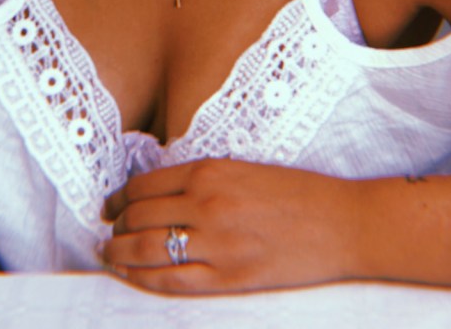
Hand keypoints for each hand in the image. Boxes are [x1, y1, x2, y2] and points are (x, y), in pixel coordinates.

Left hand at [99, 158, 359, 293]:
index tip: (112, 205)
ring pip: (147, 248)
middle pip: (140, 215)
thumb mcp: (247, 169)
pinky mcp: (228, 277)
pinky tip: (131, 274)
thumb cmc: (300, 193)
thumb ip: (206, 178)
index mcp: (212, 170)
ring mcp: (216, 242)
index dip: (121, 197)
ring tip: (110, 253)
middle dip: (116, 225)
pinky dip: (142, 278)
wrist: (342, 223)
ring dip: (119, 251)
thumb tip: (163, 193)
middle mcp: (207, 203)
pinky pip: (171, 280)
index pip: (146, 184)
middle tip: (107, 231)